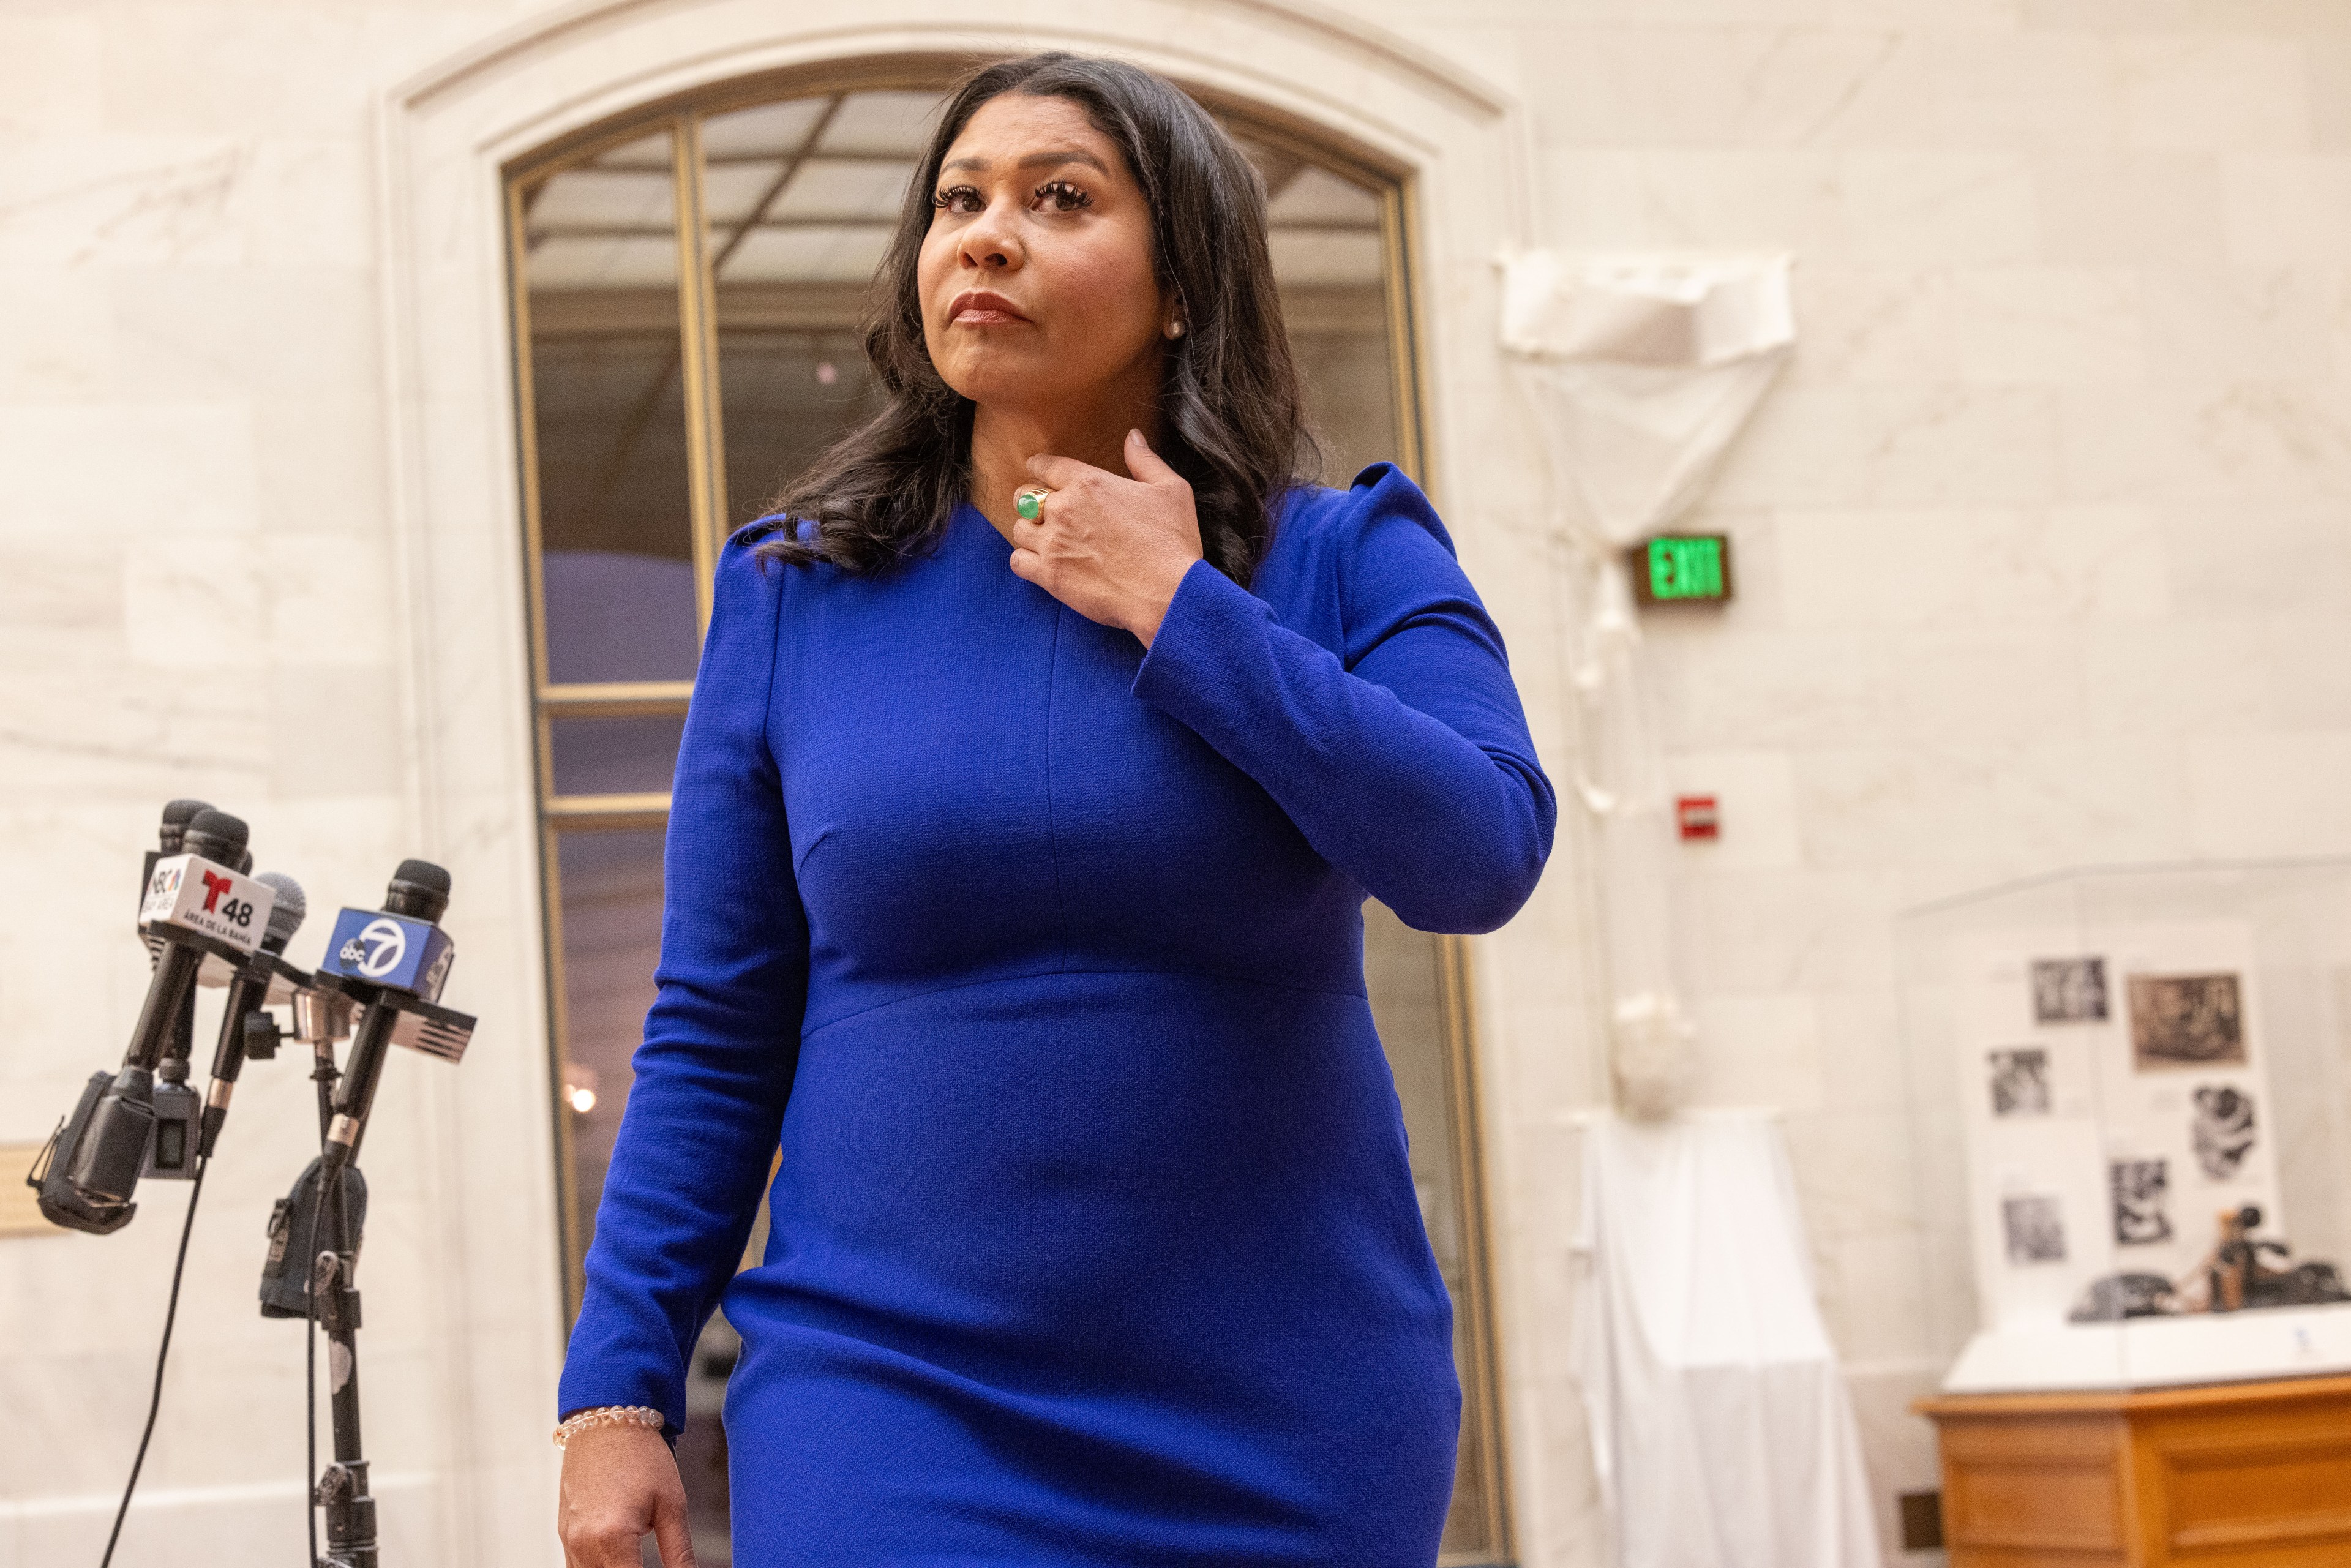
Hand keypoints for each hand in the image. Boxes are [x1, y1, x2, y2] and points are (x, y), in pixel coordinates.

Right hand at [558, 1423, 696, 1567]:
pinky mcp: (564, 1533)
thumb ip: (679, 1553)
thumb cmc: (642, 1455)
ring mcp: (568, 1540)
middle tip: (649, 1559)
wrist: (605, 1418)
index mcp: (612, 1538)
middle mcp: (583, 1544)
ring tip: (637, 1558)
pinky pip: (577, 1567)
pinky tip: (620, 1559)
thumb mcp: (672, 1504)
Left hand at [1009, 429, 1202, 646]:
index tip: (1040, 471)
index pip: (1046, 465)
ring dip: (1030, 531)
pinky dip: (1025, 561)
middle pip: (1025, 496)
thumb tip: (1132, 436)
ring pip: (1019, 529)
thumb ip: (1145, 460)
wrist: (1168, 593)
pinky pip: (1017, 562)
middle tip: (1046, 511)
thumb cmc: (1172, 542)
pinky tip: (1041, 563)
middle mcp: (1064, 509)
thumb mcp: (1171, 489)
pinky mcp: (1050, 576)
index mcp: (1089, 483)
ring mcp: (1053, 544)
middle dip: (1032, 499)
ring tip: (1045, 538)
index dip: (1040, 467)